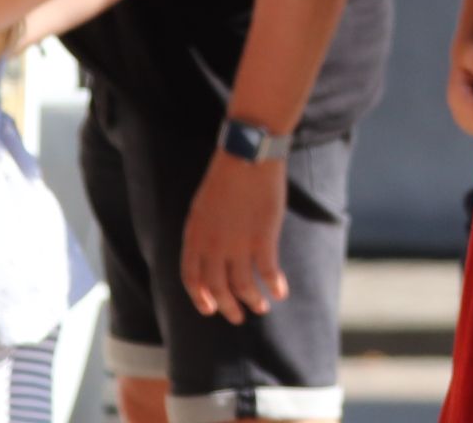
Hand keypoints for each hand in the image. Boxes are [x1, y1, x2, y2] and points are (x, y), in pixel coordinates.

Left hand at [182, 149, 289, 324]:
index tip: (210, 309)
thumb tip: (210, 256)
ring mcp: (238, 244)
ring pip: (243, 286)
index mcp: (195, 237)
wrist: (247, 156)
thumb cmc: (225, 177)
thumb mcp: (202, 207)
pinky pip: (268, 272)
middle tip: (238, 316)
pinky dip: (274, 286)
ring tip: (261, 308)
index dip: (200, 298)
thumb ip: (203, 234)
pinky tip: (281, 293)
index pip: (192, 279)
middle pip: (217, 288)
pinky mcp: (263, 238)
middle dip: (227, 307)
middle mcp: (213, 246)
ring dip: (252, 301)